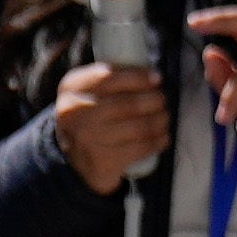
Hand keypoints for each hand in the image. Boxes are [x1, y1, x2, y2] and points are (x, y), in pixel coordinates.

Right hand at [51, 60, 163, 190]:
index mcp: (71, 88)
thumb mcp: (86, 92)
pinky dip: (157, 141)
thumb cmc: (88, 117)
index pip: (109, 76)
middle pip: (128, 103)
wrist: (72, 161)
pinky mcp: (102, 161)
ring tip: (164, 118)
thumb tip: (152, 76)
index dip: (138, 76)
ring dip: (160, 120)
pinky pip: (140, 148)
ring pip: (138, 126)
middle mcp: (76, 113)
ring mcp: (88, 138)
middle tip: (162, 100)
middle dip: (155, 100)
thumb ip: (110, 79)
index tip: (157, 78)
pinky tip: (162, 138)